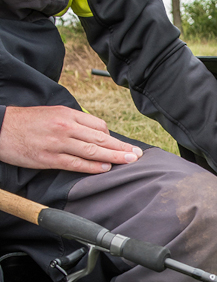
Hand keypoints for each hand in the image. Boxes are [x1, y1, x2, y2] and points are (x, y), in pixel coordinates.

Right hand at [0, 106, 142, 173]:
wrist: (0, 128)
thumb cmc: (27, 122)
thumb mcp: (52, 114)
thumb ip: (73, 122)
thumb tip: (94, 132)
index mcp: (67, 114)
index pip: (98, 125)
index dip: (111, 136)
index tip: (122, 145)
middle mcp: (65, 127)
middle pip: (100, 138)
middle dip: (121, 147)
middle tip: (138, 154)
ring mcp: (58, 143)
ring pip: (92, 150)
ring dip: (113, 157)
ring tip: (129, 161)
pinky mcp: (49, 158)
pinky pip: (76, 163)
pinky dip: (92, 166)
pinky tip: (105, 168)